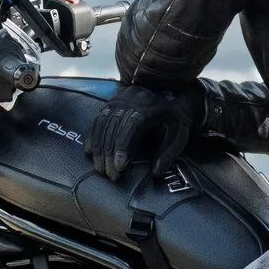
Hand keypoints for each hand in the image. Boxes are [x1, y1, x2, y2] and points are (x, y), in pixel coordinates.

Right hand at [88, 85, 202, 180]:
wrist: (169, 94)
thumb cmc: (174, 119)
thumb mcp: (179, 134)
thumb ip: (169, 153)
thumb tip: (156, 173)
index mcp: (150, 108)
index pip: (131, 126)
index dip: (123, 147)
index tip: (120, 167)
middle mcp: (131, 101)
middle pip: (114, 127)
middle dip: (109, 153)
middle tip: (110, 174)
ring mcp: (119, 100)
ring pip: (103, 124)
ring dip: (99, 148)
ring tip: (100, 169)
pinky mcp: (110, 103)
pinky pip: (98, 119)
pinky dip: (92, 136)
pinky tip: (89, 152)